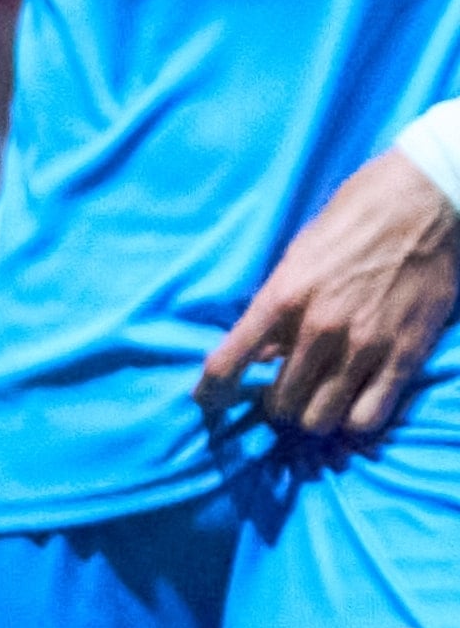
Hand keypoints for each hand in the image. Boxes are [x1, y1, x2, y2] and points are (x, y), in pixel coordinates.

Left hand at [198, 148, 459, 434]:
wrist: (420, 206)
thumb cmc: (349, 225)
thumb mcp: (296, 258)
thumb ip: (277, 310)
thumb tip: (259, 356)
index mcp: (282, 297)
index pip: (227, 362)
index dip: (211, 392)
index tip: (206, 403)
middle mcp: (318, 327)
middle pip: (280, 403)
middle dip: (276, 406)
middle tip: (283, 394)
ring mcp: (364, 345)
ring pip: (321, 419)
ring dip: (314, 417)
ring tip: (318, 401)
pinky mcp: (405, 355)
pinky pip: (370, 416)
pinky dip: (355, 422)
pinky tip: (352, 407)